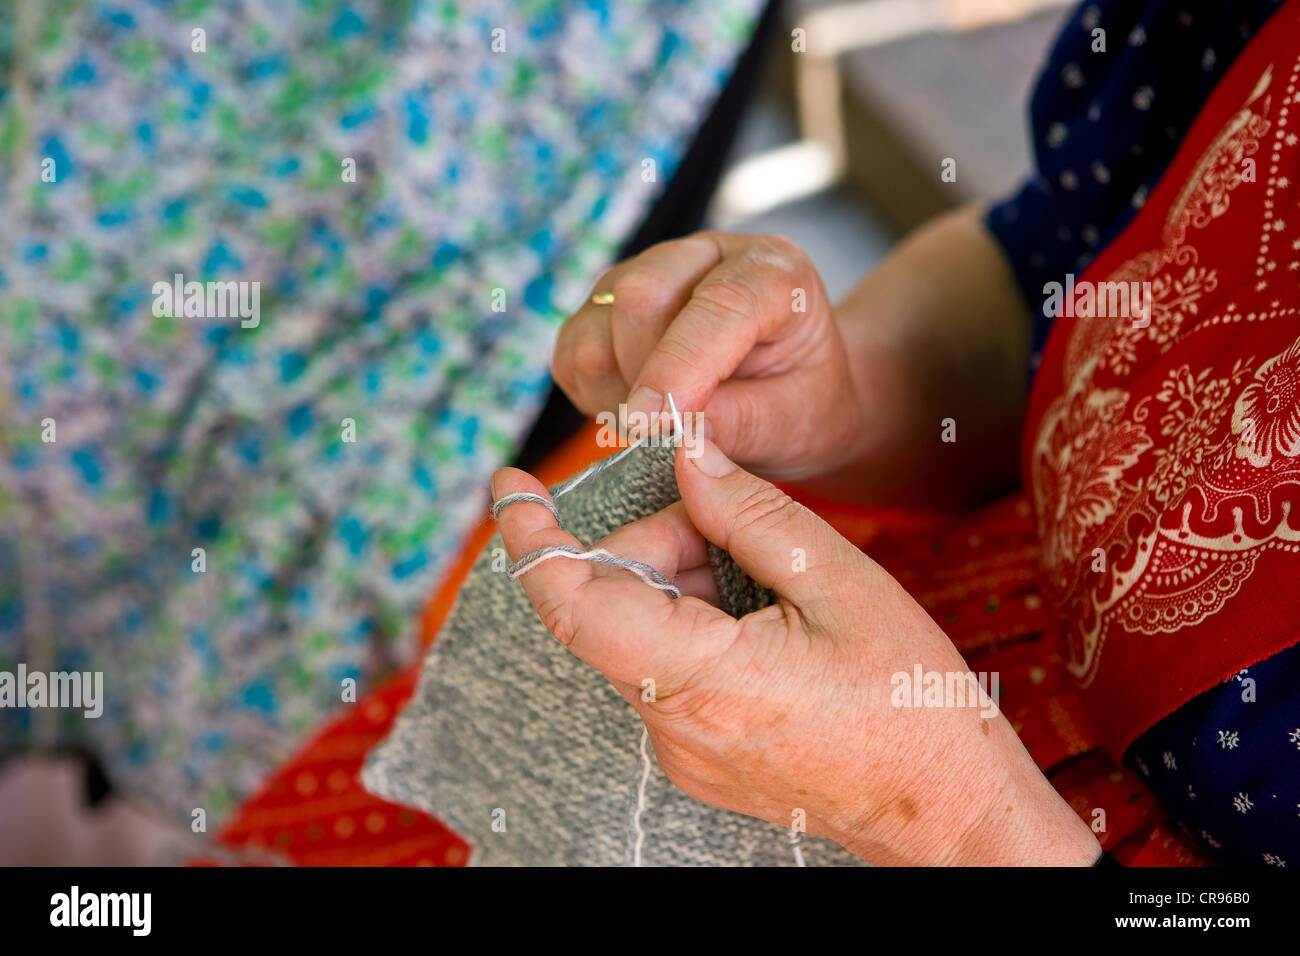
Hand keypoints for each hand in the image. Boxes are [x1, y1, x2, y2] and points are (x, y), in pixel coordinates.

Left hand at [491, 436, 1099, 864]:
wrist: (945, 810)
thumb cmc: (911, 703)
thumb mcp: (842, 585)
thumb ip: (751, 515)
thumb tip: (687, 457)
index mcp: (704, 679)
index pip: (577, 604)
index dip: (532, 539)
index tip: (512, 484)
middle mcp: (672, 725)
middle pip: (615, 604)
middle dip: (658, 541)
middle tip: (730, 517)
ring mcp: (680, 749)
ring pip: (640, 633)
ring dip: (683, 581)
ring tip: (768, 579)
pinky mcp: (695, 756)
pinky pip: (665, 668)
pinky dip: (695, 620)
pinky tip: (763, 615)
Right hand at [552, 232, 865, 482]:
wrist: (789, 402)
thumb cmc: (802, 408)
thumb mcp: (794, 424)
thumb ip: (739, 423)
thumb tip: (672, 431)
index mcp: (774, 271)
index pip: (718, 303)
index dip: (678, 366)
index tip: (648, 426)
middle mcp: (707, 257)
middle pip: (641, 294)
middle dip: (642, 376)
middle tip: (662, 437)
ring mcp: (650, 273)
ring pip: (598, 319)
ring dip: (614, 387)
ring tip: (657, 427)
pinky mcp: (608, 305)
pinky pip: (574, 347)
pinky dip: (591, 390)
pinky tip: (634, 411)